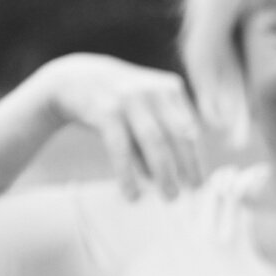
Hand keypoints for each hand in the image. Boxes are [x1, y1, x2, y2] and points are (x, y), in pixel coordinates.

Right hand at [39, 53, 206, 198]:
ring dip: (164, 172)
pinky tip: (133, 193)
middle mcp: (153, 91)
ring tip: (170, 196)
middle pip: (178, 134)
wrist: (74, 78)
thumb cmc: (120, 101)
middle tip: (192, 192)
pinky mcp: (106, 110)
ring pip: (155, 141)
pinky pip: (121, 148)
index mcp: (170, 88)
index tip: (201, 183)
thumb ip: (165, 130)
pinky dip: (128, 173)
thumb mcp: (147, 105)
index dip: (197, 157)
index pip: (190, 129)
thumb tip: (182, 174)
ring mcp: (129, 99)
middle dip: (188, 166)